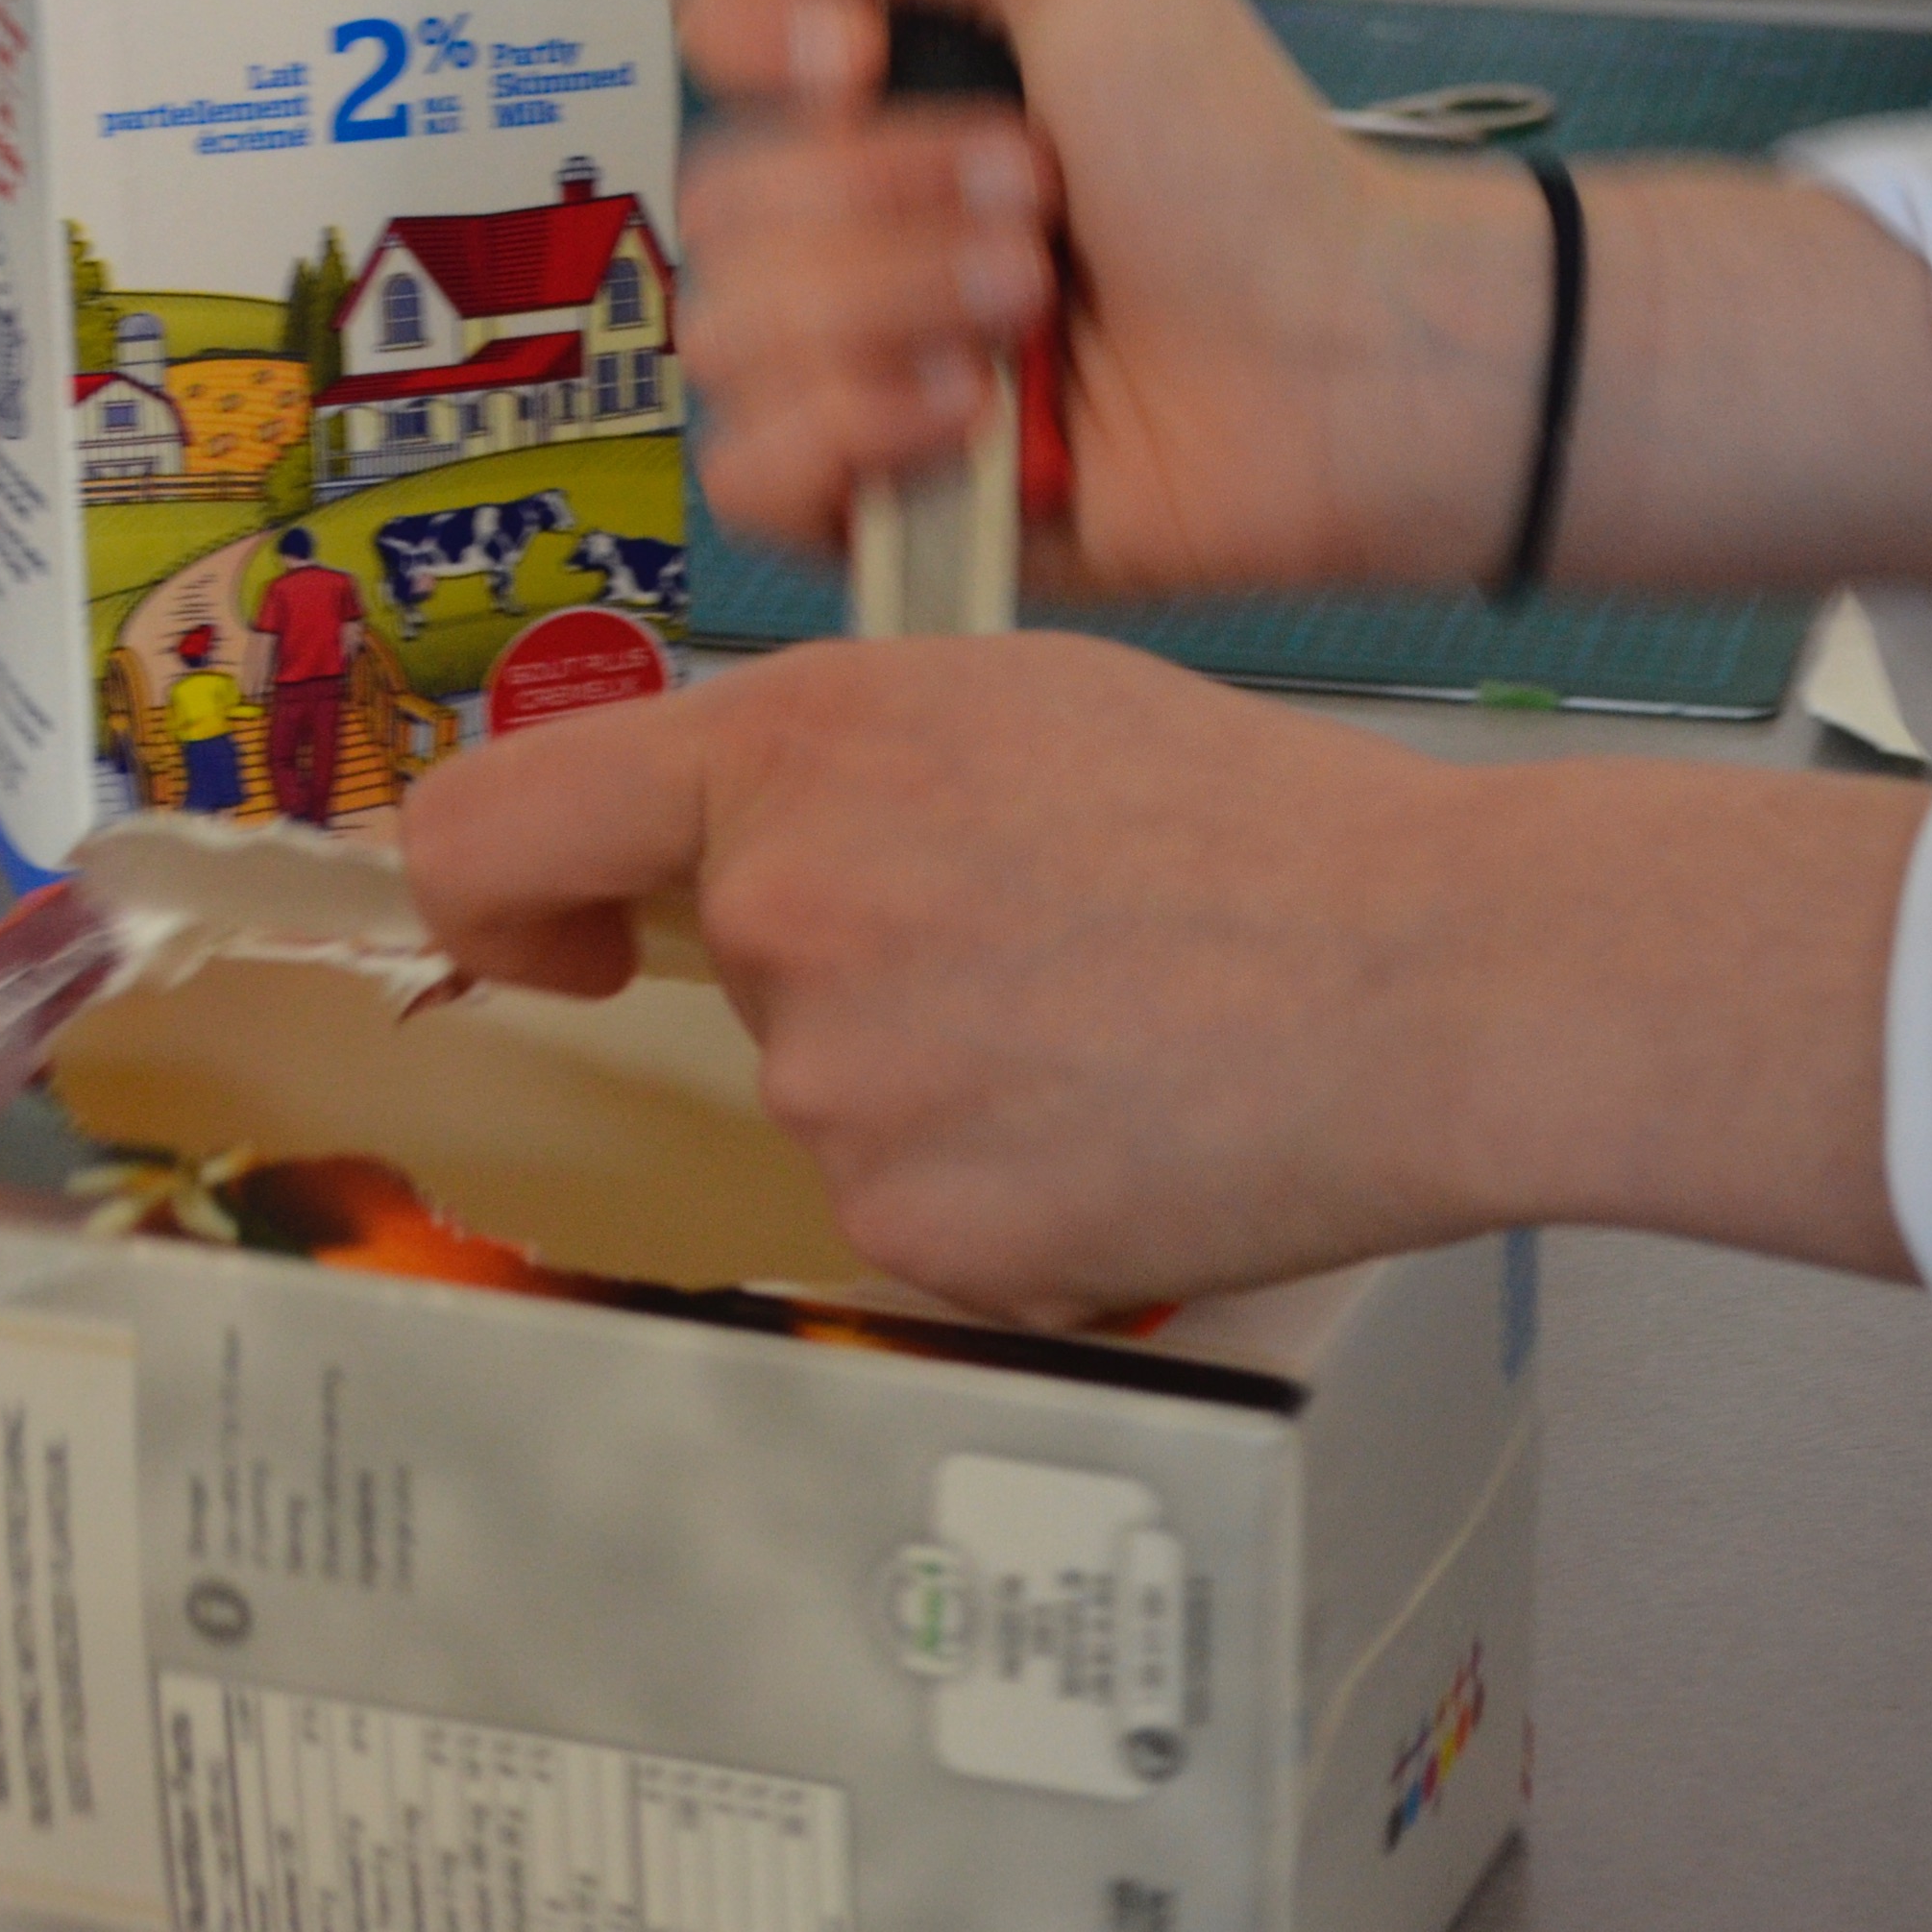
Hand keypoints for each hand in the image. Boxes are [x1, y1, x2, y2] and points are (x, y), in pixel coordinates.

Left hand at [392, 636, 1930, 1320]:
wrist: (1437, 979)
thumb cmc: (1270, 828)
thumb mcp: (1019, 700)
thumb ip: (838, 760)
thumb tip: (734, 832)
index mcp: (798, 752)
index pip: (494, 832)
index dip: (497, 899)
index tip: (545, 937)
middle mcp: (787, 916)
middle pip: (729, 973)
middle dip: (854, 966)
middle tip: (1043, 943)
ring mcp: (845, 1090)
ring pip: (833, 1096)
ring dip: (942, 1077)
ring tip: (1118, 1023)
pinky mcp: (920, 1231)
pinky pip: (912, 1210)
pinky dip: (1005, 1181)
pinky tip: (1128, 1118)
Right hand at [675, 0, 1542, 594]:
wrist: (1329, 351)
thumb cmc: (1233, 153)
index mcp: (883, 77)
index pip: (707, 26)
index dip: (758, 37)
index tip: (862, 48)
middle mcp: (849, 213)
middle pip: (717, 192)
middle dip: (885, 191)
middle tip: (1038, 195)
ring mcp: (850, 361)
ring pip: (731, 332)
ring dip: (897, 304)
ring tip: (1038, 307)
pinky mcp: (868, 496)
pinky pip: (753, 469)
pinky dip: (864, 433)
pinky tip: (979, 415)